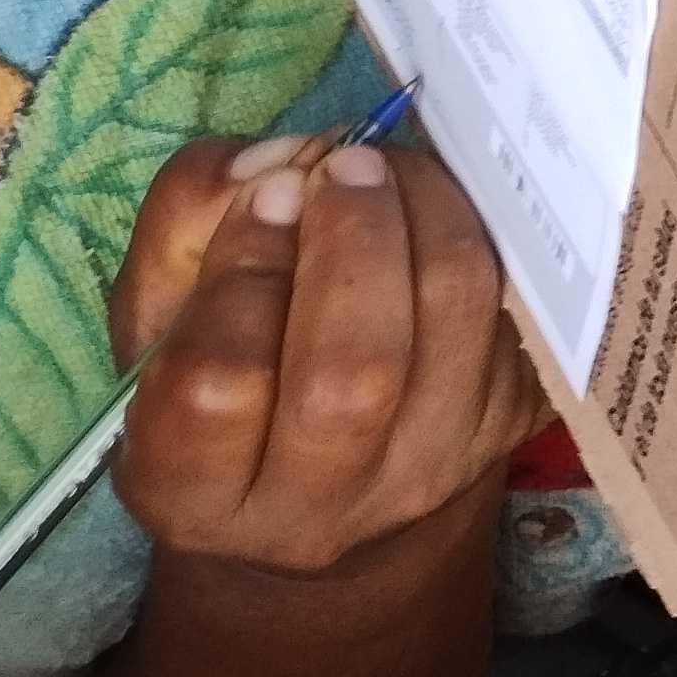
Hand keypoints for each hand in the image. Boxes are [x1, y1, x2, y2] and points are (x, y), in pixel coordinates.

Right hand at [107, 135, 548, 580]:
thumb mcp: (162, 313)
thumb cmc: (222, 373)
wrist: (325, 474)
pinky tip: (439, 209)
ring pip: (453, 323)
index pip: (219, 384)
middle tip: (346, 166)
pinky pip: (515, 310)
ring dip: (430, 218)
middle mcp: (312, 511)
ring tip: (392, 170)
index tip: (270, 194)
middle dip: (354, 237)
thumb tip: (277, 165)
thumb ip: (187, 222)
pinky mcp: (505, 426)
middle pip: (354, 369)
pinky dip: (484, 238)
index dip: (247, 270)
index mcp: (194, 493)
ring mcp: (423, 474)